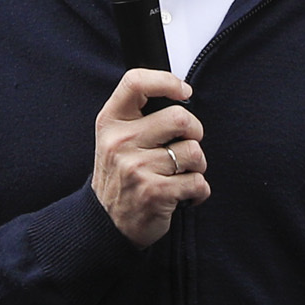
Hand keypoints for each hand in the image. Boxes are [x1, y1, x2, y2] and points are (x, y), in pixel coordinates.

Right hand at [90, 68, 206, 244]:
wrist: (106, 223)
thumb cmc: (119, 176)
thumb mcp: (114, 139)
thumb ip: (139, 116)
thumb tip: (181, 95)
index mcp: (110, 122)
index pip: (135, 82)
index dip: (166, 81)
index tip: (184, 92)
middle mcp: (120, 142)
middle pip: (180, 118)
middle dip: (195, 132)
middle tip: (186, 145)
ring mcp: (136, 168)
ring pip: (194, 152)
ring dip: (197, 166)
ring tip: (180, 174)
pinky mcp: (155, 192)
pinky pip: (198, 182)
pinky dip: (198, 190)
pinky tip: (183, 194)